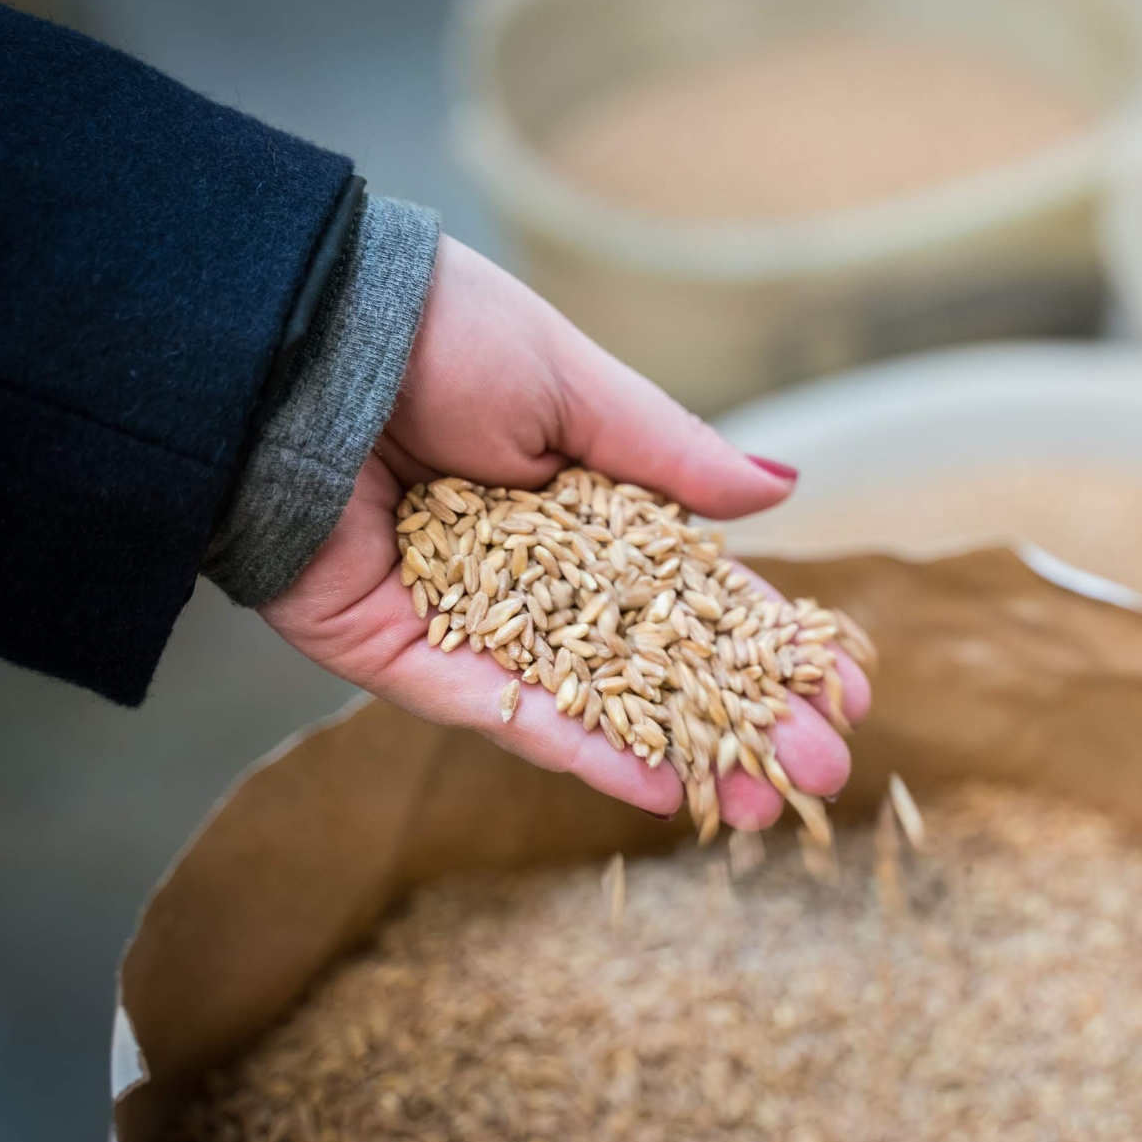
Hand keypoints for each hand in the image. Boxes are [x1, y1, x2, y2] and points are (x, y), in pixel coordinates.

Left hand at [263, 235, 869, 827]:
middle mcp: (529, 571)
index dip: (761, 640)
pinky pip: (499, 711)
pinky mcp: (397, 654)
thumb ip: (674, 457)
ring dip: (674, 756)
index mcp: (576, 503)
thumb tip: (783, 489)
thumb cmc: (442, 335)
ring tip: (757, 807)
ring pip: (589, 705)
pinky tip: (652, 788)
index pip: (689, 589)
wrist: (304, 344)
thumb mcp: (579, 389)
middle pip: (651, 665)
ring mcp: (468, 619)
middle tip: (822, 774)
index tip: (836, 688)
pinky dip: (574, 749)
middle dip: (737, 722)